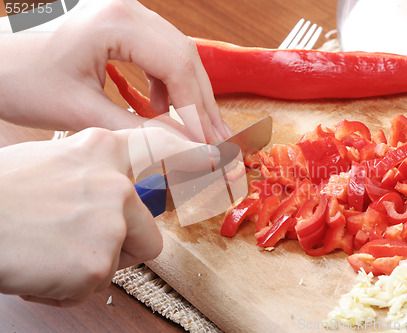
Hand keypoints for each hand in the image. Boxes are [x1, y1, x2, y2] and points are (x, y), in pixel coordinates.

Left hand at [0, 0, 230, 142]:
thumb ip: (139, 132)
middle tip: (219, 141)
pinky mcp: (120, 26)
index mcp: (116, 21)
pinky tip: (163, 110)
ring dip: (189, 96)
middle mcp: (127, 9)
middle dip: (202, 104)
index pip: (177, 67)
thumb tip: (186, 151)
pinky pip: (159, 55)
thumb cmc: (21, 81)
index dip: (197, 110)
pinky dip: (168, 86)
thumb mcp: (81, 112)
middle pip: (185, 58)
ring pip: (177, 56)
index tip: (209, 146)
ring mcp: (125, 14)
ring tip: (197, 131)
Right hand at [0, 127, 217, 305]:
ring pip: (124, 259)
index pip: (167, 149)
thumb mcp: (55, 160)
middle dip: (122, 244)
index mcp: (103, 150)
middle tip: (79, 239)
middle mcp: (117, 183)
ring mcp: (111, 221)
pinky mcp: (98, 261)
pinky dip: (68, 284)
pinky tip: (42, 266)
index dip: (196, 158)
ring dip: (92, 264)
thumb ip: (96, 171)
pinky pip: (94, 283)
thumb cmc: (4, 192)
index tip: (221, 162)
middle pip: (148, 231)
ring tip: (52, 251)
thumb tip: (124, 189)